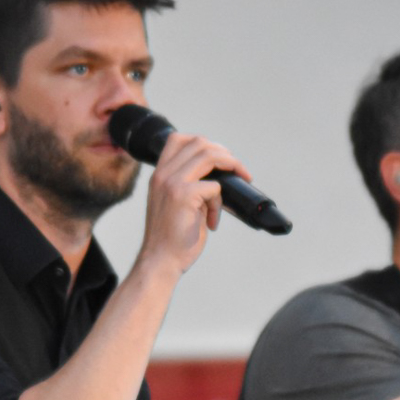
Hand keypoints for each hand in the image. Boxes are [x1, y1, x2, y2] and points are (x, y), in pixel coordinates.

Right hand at [138, 132, 247, 274]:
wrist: (160, 261)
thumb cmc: (171, 238)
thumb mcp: (175, 204)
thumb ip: (189, 186)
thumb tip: (218, 177)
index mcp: (159, 174)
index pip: (178, 139)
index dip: (204, 143)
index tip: (219, 158)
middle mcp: (163, 174)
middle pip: (200, 143)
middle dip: (225, 154)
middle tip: (238, 170)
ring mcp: (172, 183)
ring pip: (209, 156)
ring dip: (231, 166)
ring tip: (240, 179)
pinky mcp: (184, 196)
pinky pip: (215, 187)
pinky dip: (219, 204)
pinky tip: (212, 221)